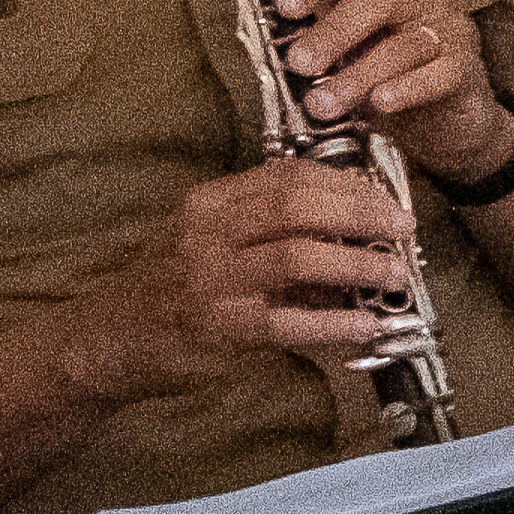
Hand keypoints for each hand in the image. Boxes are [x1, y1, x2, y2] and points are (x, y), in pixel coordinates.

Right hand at [57, 154, 419, 403]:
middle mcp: (209, 233)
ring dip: (357, 265)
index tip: (388, 197)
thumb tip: (352, 222)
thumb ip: (271, 224)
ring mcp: (212, 281)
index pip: (288, 176)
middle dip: (361, 215)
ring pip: (298, 258)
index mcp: (211, 202)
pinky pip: (287, 322)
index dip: (347, 183)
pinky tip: (365, 326)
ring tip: (395, 276)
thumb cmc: (172, 283)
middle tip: (404, 230)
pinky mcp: (218, 328)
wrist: (108, 338)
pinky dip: (333, 323)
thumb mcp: (212, 238)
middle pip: (298, 207)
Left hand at [260, 0, 513, 183]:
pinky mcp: (468, 68)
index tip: (285, 8)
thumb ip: (320, 45)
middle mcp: (419, 0)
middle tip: (300, 63)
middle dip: (334, 31)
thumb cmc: (389, 83)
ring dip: (358, 75)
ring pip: (404, 45)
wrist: (447, 125)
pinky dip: (409, 88)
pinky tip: (382, 102)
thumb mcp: (349, 58)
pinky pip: (441, 73)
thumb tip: (272, 43)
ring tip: (324, 104)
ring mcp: (448, 32)